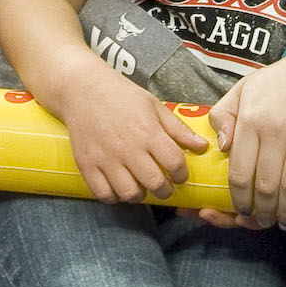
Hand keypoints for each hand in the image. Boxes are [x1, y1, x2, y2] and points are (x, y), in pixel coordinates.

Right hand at [62, 73, 213, 201]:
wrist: (83, 90)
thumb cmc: (121, 97)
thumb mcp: (154, 106)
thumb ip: (178, 129)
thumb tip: (202, 146)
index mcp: (148, 132)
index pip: (175, 163)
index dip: (182, 174)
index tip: (179, 174)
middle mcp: (128, 148)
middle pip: (154, 184)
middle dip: (164, 190)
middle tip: (163, 185)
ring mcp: (106, 158)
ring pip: (130, 194)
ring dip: (140, 195)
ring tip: (140, 186)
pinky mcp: (87, 165)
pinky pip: (104, 194)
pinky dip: (114, 196)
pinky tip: (118, 187)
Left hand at [210, 41, 285, 228]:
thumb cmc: (282, 79)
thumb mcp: (244, 88)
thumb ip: (223, 115)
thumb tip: (221, 148)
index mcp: (252, 117)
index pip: (239, 171)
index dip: (239, 199)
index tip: (241, 211)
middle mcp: (277, 125)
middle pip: (266, 184)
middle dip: (263, 212)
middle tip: (264, 221)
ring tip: (284, 221)